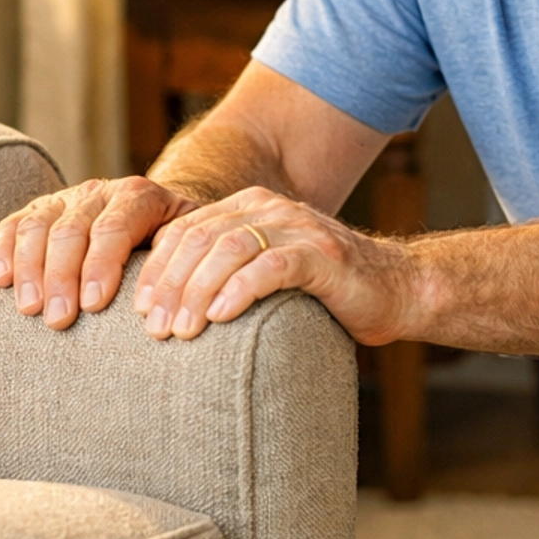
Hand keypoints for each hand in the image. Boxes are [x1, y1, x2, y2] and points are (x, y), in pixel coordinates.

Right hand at [0, 177, 194, 327]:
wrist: (158, 212)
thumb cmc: (174, 243)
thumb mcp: (187, 244)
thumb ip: (179, 260)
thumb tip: (172, 295)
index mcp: (139, 197)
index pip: (114, 228)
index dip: (101, 265)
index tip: (93, 305)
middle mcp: (99, 192)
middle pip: (71, 230)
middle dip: (62, 277)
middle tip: (58, 320)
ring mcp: (66, 199)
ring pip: (38, 227)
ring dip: (30, 270)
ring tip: (29, 309)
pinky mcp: (40, 210)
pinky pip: (14, 224)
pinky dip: (2, 250)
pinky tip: (0, 280)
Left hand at [133, 186, 412, 343]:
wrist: (400, 291)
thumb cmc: (326, 294)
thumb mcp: (266, 274)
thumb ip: (227, 272)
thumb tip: (163, 307)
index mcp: (250, 207)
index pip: (186, 229)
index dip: (157, 269)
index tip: (138, 310)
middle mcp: (272, 210)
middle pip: (201, 237)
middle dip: (171, 284)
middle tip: (155, 328)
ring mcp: (299, 230)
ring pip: (230, 248)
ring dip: (198, 291)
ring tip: (182, 331)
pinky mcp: (324, 257)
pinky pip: (273, 267)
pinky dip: (241, 290)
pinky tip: (222, 317)